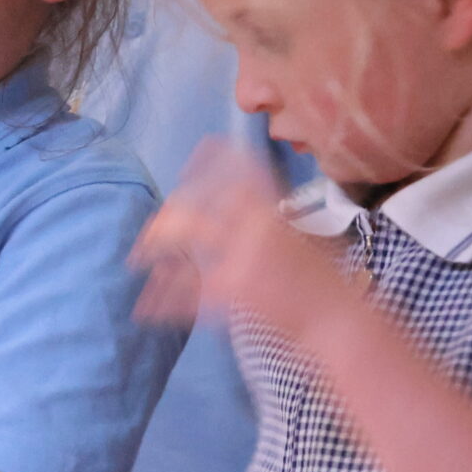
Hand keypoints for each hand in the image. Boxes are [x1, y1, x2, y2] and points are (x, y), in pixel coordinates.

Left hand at [131, 141, 357, 344]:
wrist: (335, 318)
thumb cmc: (318, 278)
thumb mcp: (297, 235)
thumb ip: (264, 215)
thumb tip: (230, 196)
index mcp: (274, 212)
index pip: (241, 170)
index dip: (213, 159)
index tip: (194, 153)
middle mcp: (258, 227)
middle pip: (197, 206)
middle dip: (164, 220)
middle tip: (148, 233)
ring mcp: (244, 257)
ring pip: (186, 240)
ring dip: (153, 250)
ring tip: (135, 260)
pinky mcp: (234, 291)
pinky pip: (186, 292)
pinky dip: (161, 301)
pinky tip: (144, 308)